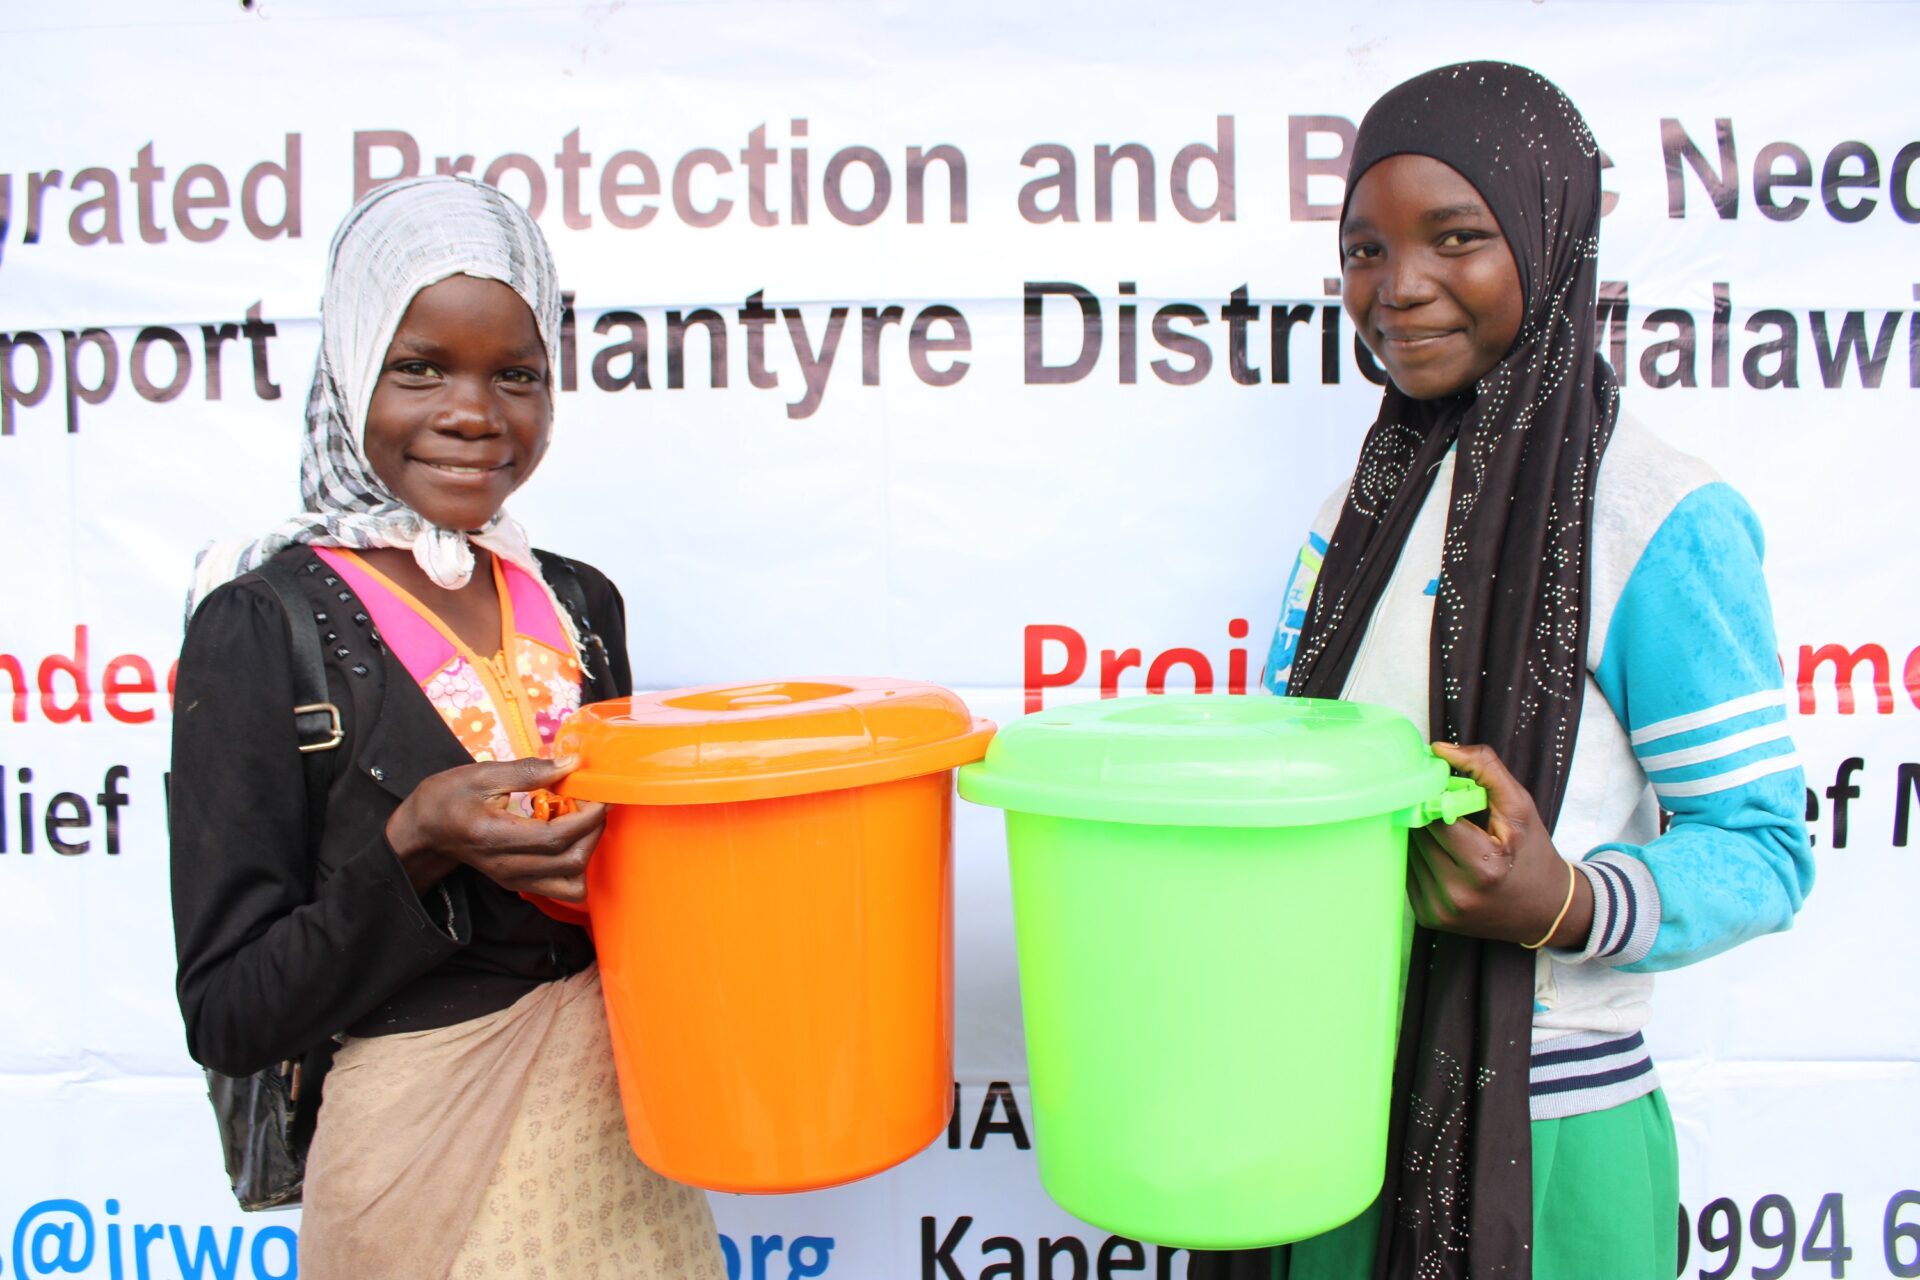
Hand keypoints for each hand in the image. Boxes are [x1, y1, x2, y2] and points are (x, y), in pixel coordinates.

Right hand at [386, 755, 606, 902]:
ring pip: (572, 884)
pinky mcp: (520, 884)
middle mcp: (508, 868)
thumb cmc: (449, 797)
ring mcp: (515, 881)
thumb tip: (572, 764)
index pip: (556, 838)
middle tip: (593, 802)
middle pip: (571, 862)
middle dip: (593, 831)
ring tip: (582, 821)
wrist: (425, 830)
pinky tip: (568, 836)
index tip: (599, 794)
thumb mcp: (482, 775)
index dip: (587, 817)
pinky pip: (563, 887)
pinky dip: (576, 864)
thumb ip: (529, 771)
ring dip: (588, 851)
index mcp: (495, 838)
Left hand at [1408, 742, 1593, 948]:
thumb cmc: (1532, 853)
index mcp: (1485, 866)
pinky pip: (1408, 874)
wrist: (1545, 910)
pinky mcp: (1429, 918)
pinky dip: (1419, 859)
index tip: (1437, 789)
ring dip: (1420, 838)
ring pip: (1408, 854)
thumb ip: (1484, 769)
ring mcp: (1441, 910)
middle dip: (1426, 816)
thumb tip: (1439, 750)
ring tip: (1446, 835)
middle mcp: (1459, 894)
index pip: (1434, 818)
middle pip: (1417, 836)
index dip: (1433, 798)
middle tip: (1442, 810)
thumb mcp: (1520, 807)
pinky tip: (1442, 856)